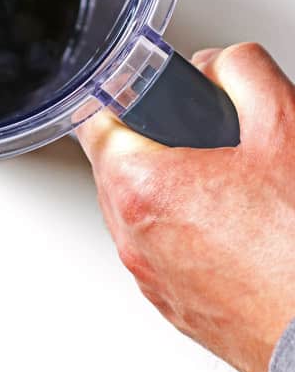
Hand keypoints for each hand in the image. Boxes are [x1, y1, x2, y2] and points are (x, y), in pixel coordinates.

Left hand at [77, 42, 294, 371]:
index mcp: (141, 187)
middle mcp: (132, 237)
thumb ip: (239, 71)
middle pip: (118, 166)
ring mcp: (150, 278)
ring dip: (172, 190)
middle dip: (156, 143)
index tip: (145, 95)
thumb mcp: (282, 125)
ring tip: (227, 187)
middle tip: (205, 141)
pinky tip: (235, 228)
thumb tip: (215, 64)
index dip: (124, 98)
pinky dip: (186, 232)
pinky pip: (162, 251)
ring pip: (139, 211)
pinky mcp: (173, 306)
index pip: (96, 120)